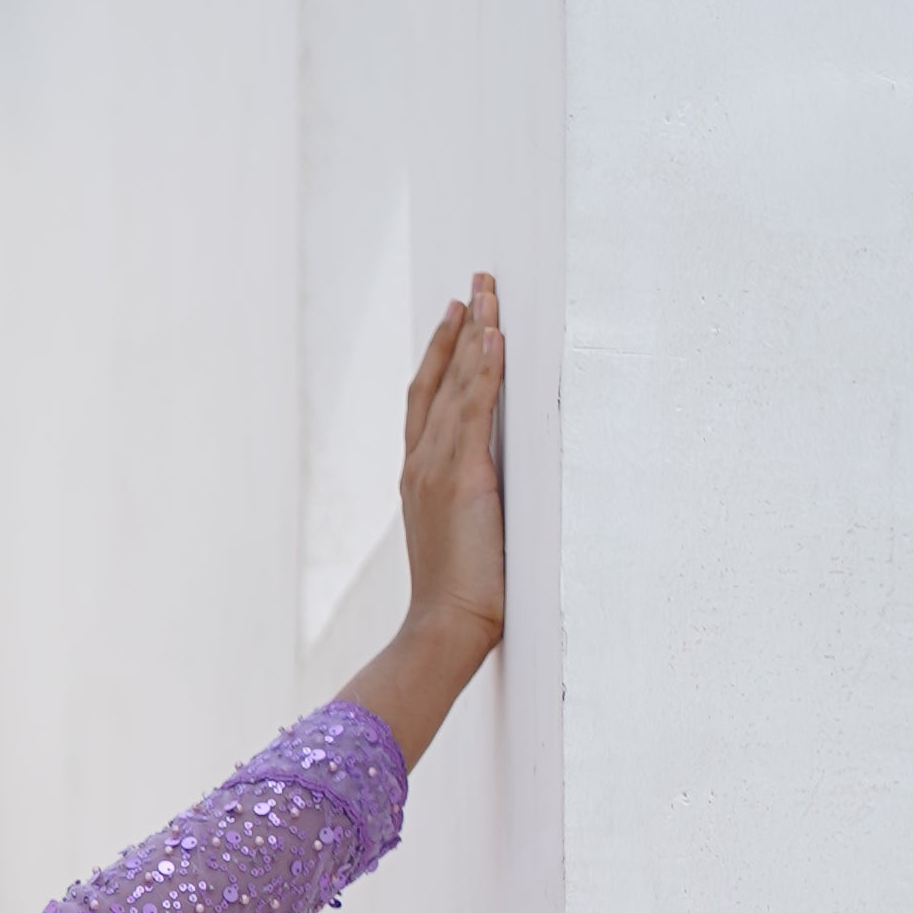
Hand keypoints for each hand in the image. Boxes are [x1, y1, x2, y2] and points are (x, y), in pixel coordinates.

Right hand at [337, 275, 505, 768]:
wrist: (445, 627)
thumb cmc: (460, 598)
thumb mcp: (462, 538)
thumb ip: (470, 503)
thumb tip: (494, 489)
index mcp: (418, 477)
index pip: (426, 401)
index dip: (440, 356)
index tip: (457, 318)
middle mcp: (421, 464)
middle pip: (436, 380)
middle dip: (457, 329)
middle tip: (475, 285)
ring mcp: (437, 468)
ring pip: (456, 385)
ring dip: (476, 335)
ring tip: (489, 294)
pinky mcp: (464, 477)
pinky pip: (475, 410)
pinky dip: (483, 371)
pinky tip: (495, 337)